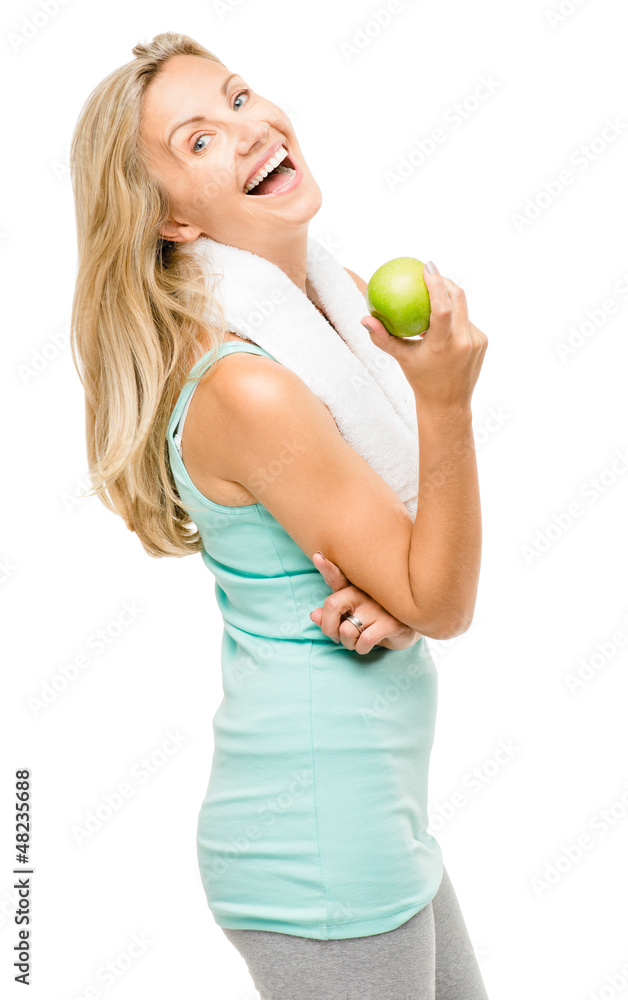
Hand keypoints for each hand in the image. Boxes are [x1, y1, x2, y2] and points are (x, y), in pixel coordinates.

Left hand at [309, 552, 421, 653]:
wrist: (407, 629)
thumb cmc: (373, 621)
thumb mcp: (350, 617)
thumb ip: (330, 615)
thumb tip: (313, 615)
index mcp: (353, 588)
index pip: (337, 576)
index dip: (327, 567)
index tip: (317, 556)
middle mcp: (364, 593)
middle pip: (332, 605)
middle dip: (328, 628)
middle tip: (336, 636)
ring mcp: (378, 607)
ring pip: (346, 629)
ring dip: (348, 643)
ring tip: (357, 640)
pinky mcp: (391, 622)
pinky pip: (364, 640)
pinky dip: (361, 648)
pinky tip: (366, 645)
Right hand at [361, 265, 487, 410]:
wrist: (448, 404)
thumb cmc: (420, 379)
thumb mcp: (401, 359)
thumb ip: (383, 338)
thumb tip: (364, 319)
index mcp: (442, 346)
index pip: (442, 307)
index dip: (436, 283)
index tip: (427, 267)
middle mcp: (463, 341)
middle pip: (458, 298)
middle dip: (444, 281)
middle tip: (430, 272)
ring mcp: (476, 341)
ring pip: (463, 308)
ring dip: (449, 298)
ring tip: (434, 291)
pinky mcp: (482, 342)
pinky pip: (467, 320)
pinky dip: (454, 316)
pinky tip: (443, 314)